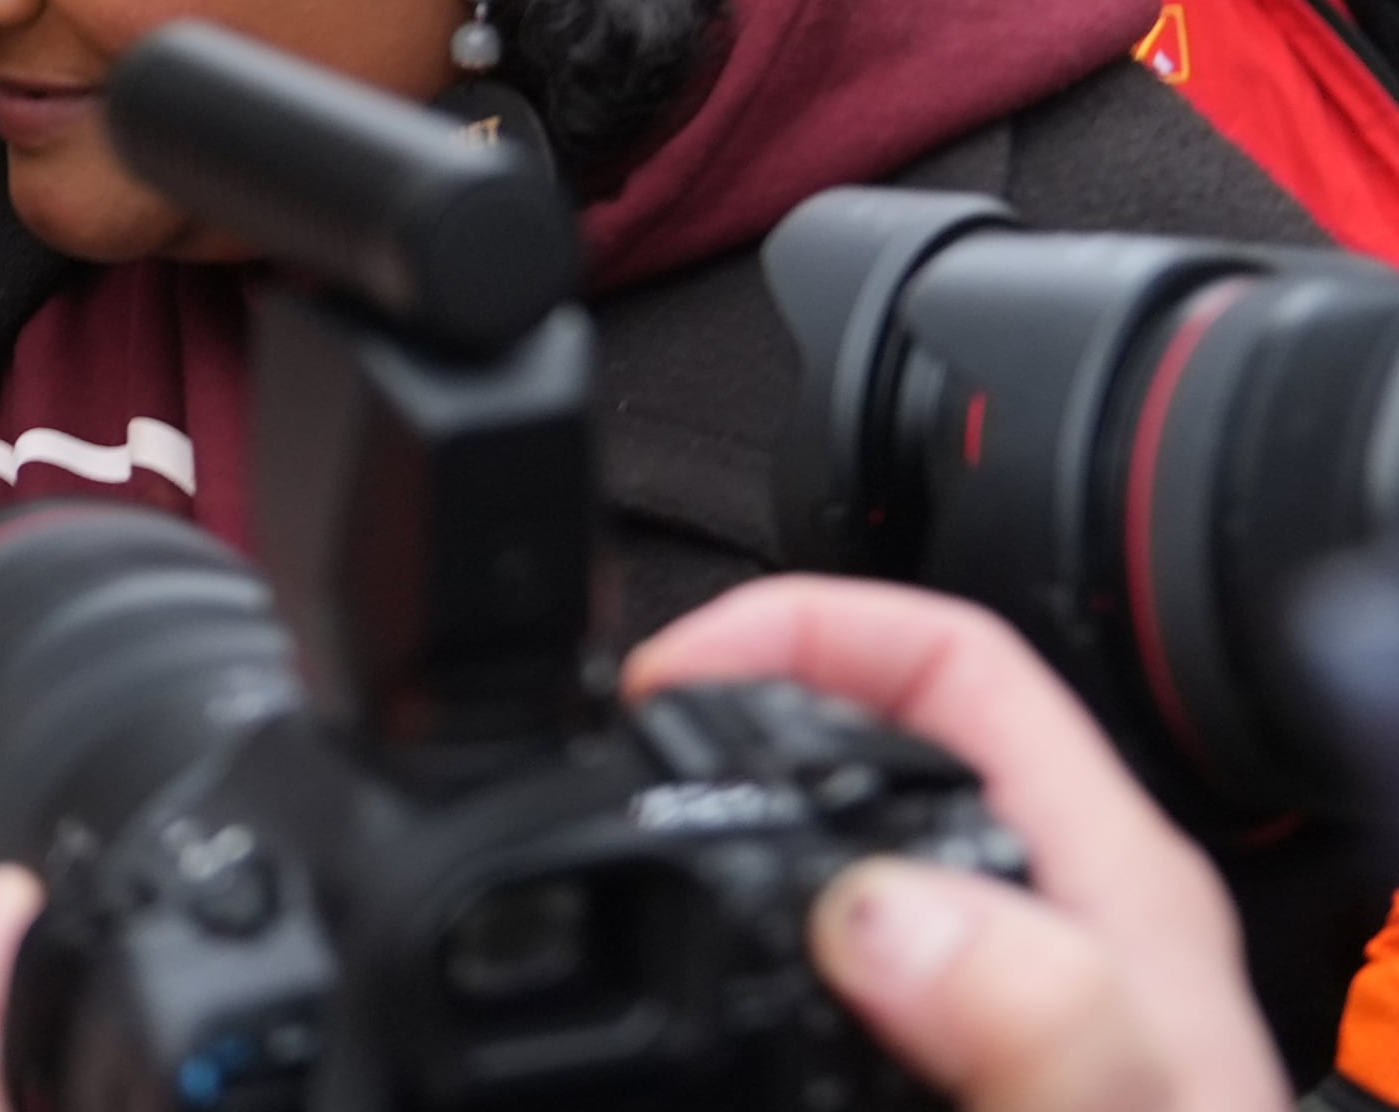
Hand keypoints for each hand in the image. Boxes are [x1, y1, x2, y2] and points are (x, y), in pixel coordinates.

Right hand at [627, 578, 1289, 1111]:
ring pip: (813, 880)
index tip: (655, 688)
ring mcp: (969, 1023)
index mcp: (1109, 906)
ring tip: (589, 865)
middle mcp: (1039, 946)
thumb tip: (893, 914)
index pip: (955, 666)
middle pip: (860, 754)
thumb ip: (1054, 1041)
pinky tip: (635, 1027)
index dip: (795, 630)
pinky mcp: (902, 1083)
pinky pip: (786, 999)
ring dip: (696, 854)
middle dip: (715, 731)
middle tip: (586, 769)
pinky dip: (705, 978)